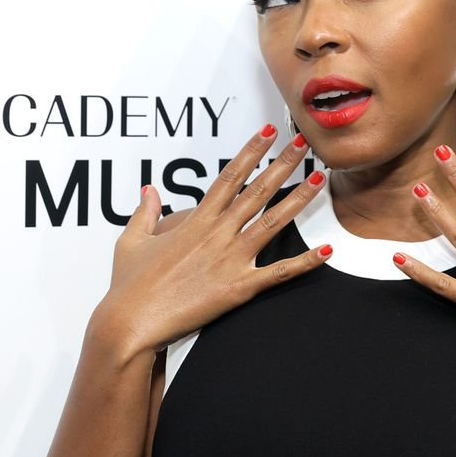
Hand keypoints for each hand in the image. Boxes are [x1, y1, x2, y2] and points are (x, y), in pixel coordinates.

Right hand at [93, 125, 330, 358]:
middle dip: (282, 164)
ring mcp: (230, 259)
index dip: (251, 152)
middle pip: (257, 191)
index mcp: (195, 221)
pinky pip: (278, 273)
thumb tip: (150, 190)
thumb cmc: (128, 286)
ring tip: (319, 178)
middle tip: (303, 143)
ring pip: (273, 222)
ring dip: (299, 199)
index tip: (268, 132)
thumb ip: (144, 213)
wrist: (130, 323)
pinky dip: (304, 262)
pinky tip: (327, 251)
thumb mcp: (131, 242)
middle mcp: (217, 234)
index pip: (229, 176)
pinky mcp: (239, 287)